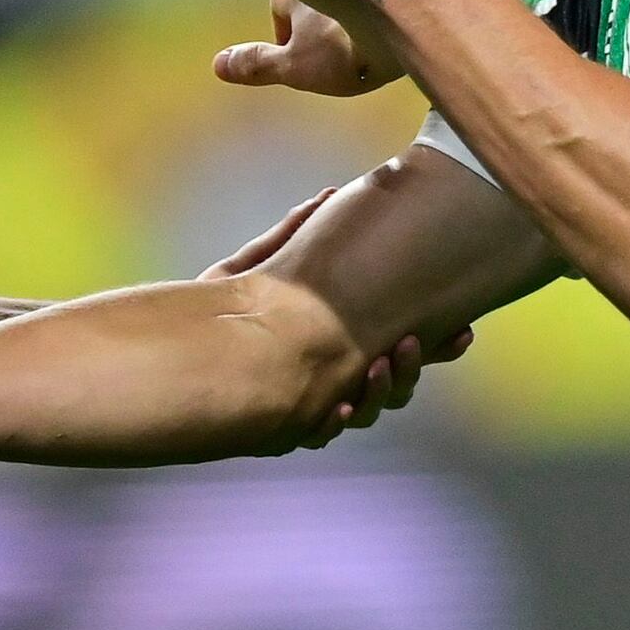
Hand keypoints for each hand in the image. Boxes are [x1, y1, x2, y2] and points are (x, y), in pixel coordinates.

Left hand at [199, 179, 471, 442]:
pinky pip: (319, 433)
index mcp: (343, 340)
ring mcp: (313, 404)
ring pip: (366, 410)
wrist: (167, 351)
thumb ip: (293, 232)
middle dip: (413, 368)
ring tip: (378, 368)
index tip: (462, 330)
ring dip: (380, 393)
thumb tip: (328, 196)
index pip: (404, 343)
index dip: (439, 344)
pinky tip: (337, 408)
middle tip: (411, 343)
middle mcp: (335, 376)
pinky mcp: (282, 427)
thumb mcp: (258, 266)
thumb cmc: (217, 307)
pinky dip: (333, 423)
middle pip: (396, 383)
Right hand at [218, 0, 406, 98]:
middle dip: (320, 8)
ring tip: (366, 28)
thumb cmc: (345, 49)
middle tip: (336, 40)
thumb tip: (217, 64)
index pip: (279, 3)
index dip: (285, 29)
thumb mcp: (296, 65)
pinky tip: (395, 13)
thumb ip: (257, 64)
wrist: (409, 24)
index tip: (300, 51)